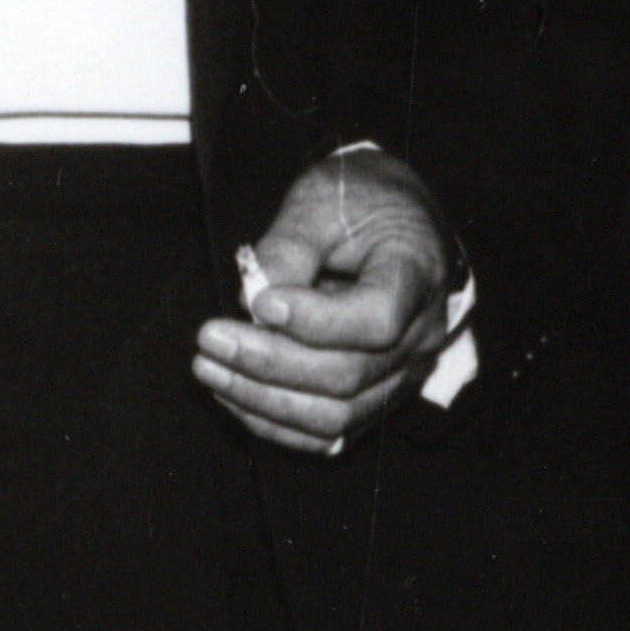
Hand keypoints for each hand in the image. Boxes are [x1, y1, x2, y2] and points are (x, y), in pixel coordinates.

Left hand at [191, 147, 456, 457]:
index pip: (377, 320)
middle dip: (269, 363)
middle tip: (208, 338)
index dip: (314, 321)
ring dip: (263, 400)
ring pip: (337, 415)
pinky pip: (329, 430)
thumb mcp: (322, 200)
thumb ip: (290, 246)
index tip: (259, 302)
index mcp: (417, 276)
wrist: (393, 222)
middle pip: (348, 374)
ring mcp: (402, 374)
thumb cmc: (358, 202)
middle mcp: (420, 336)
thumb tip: (252, 301)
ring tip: (208, 368)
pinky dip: (276, 421)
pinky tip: (231, 393)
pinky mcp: (377, 396)